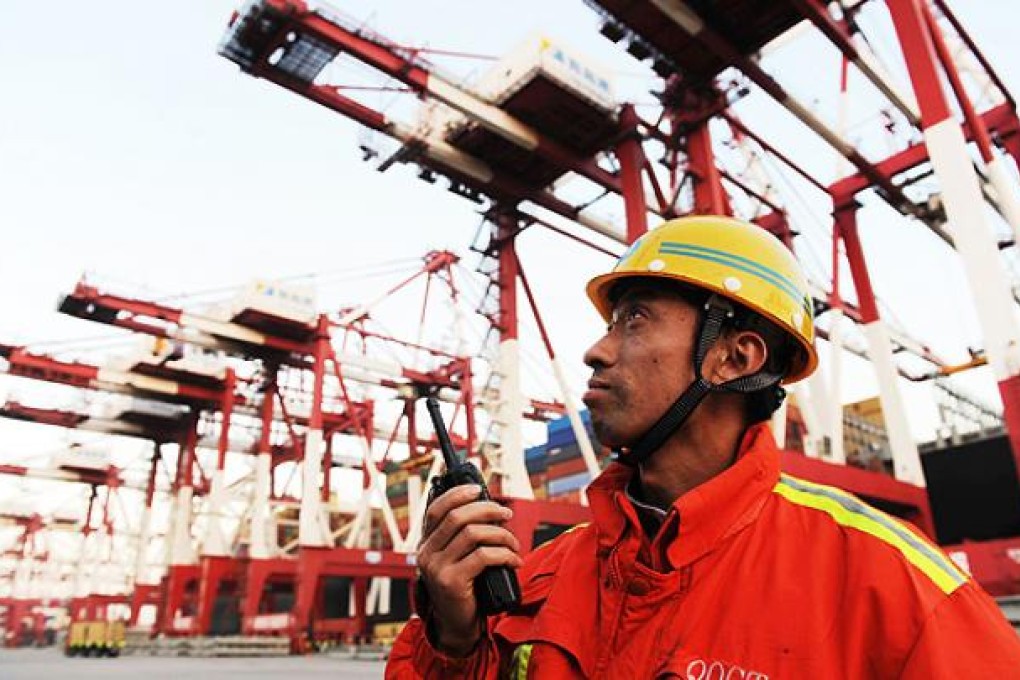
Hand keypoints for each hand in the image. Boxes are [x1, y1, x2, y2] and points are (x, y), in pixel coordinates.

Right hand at [417, 484, 521, 654]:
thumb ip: (465, 536)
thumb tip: (491, 509)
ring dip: (500, 534)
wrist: (457, 624)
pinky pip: (483, 557)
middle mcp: (427, 553)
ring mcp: (436, 568)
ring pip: (472, 534)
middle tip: (506, 514)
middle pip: (457, 517)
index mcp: (427, 543)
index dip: (457, 494)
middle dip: (487, 510)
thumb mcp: (459, 558)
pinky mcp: (451, 582)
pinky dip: (504, 555)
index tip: (478, 489)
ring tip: (514, 544)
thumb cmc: (465, 587)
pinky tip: (514, 561)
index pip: (436, 509)